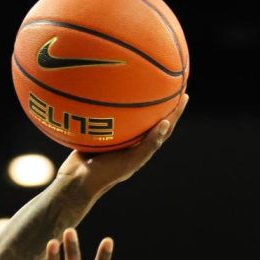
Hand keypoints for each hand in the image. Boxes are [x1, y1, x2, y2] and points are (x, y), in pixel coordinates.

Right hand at [56, 93, 188, 201]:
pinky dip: (111, 99)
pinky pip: (108, 111)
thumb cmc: (104, 175)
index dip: (176, 111)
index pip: (164, 127)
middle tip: (168, 80)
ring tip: (142, 78)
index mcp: (142, 148)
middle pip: (150, 116)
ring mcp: (115, 135)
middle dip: (160, 99)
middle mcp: (131, 140)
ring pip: (130, 113)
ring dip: (138, 97)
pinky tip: (108, 84)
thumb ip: (148, 145)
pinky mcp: (98, 131)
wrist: (75, 181)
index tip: (184, 93)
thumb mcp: (129, 162)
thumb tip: (168, 123)